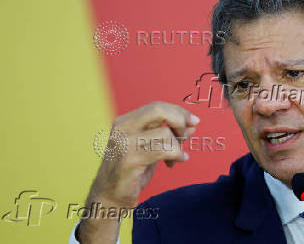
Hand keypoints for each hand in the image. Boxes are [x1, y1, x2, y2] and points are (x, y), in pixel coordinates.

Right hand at [78, 101, 198, 242]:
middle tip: (186, 135)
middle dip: (179, 120)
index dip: (179, 111)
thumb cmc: (131, 172)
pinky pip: (162, 150)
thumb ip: (169, 135)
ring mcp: (124, 143)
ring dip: (178, 146)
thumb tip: (192, 125)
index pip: (157, 106)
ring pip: (165, 133)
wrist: (109, 197)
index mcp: (126, 122)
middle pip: (159, 110)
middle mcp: (123, 128)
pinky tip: (175, 163)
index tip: (193, 121)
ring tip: (177, 156)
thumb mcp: (151, 148)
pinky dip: (176, 155)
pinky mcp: (129, 160)